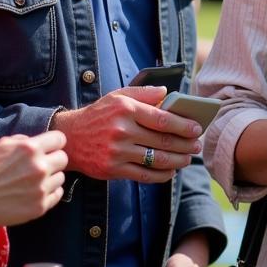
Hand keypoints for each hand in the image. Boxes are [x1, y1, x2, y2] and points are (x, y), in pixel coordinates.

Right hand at [0, 131, 67, 227]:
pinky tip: (36, 192)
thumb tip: (41, 142)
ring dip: (51, 178)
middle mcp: (40, 167)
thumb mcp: (3, 144)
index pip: (60, 139)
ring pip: (61, 178)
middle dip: (53, 160)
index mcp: (31, 148)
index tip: (48, 149)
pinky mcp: (40, 206)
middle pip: (64, 159)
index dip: (54, 143)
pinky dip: (49, 193)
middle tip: (40, 166)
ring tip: (33, 181)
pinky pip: (57, 194)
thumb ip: (25, 140)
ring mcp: (41, 188)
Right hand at [50, 86, 201, 182]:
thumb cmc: (99, 115)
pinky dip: (161, 175)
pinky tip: (171, 171)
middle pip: (163, 140)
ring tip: (188, 159)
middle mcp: (122, 130)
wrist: (69, 138)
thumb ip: (144, 92)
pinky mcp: (112, 169)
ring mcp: (117, 152)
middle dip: (185, 144)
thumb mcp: (118, 96)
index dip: (184, 126)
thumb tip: (167, 91)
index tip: (197, 129)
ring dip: (178, 160)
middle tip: (197, 146)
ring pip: (156, 159)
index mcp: (126, 109)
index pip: (163, 119)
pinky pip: (144, 175)